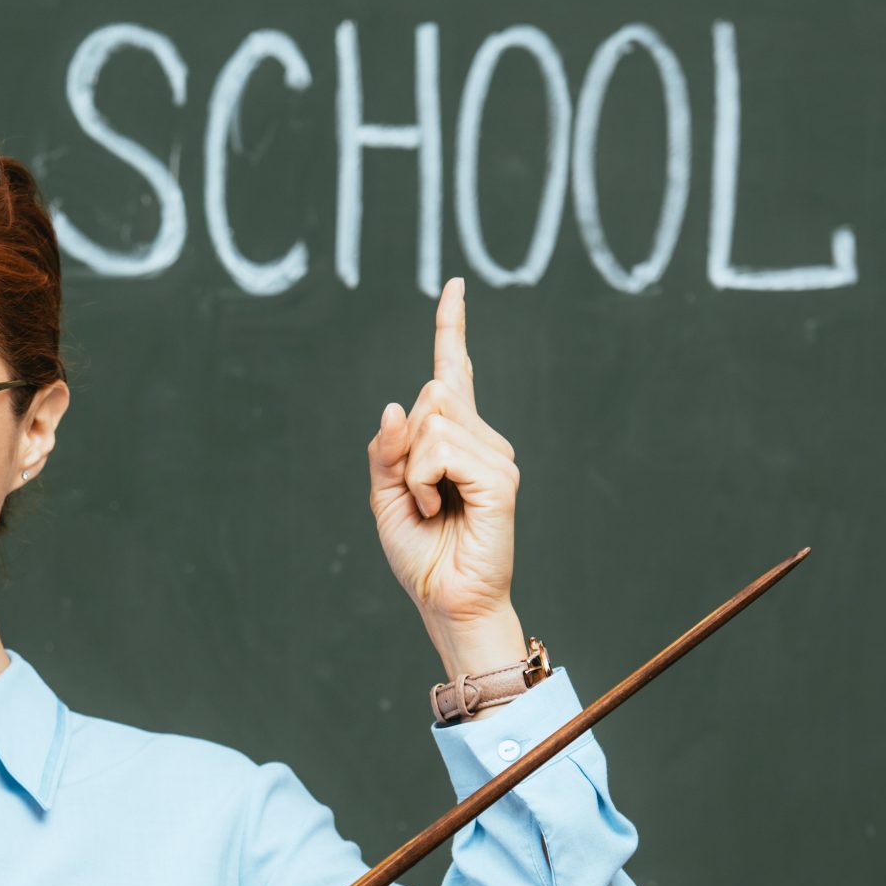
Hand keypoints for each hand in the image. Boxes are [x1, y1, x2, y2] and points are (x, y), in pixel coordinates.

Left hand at [366, 276, 524, 678]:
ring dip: (412, 470)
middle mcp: (482, 440)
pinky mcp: (500, 476)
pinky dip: (424, 482)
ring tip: (431, 508)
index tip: (454, 286)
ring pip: (432, 422)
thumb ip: (386, 449)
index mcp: (456, 441)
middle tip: (418, 496)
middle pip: (430, 396)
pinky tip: (438, 510)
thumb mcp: (385, 495)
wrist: (446, 599)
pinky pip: (440, 450)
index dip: (452, 328)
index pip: (454, 373)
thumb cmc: (420, 553)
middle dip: (404, 445)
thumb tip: (397, 403)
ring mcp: (496, 456)